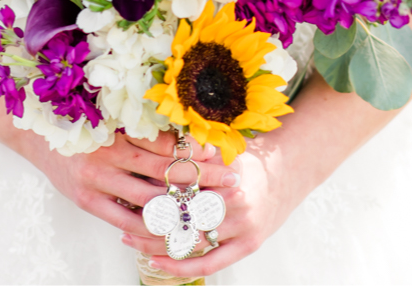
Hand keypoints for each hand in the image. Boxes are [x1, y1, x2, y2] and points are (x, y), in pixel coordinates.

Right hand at [25, 130, 231, 242]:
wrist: (40, 137)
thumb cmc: (88, 126)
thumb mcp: (118, 121)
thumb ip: (149, 132)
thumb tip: (194, 143)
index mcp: (122, 130)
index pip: (170, 144)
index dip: (199, 151)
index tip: (225, 155)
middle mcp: (110, 154)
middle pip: (166, 171)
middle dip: (204, 178)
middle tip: (233, 181)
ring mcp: (97, 180)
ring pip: (149, 200)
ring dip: (182, 207)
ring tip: (210, 210)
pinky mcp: (87, 201)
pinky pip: (125, 220)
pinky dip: (150, 227)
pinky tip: (172, 228)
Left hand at [125, 132, 306, 277]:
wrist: (288, 173)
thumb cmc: (246, 160)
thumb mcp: (223, 148)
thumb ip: (195, 150)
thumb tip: (159, 145)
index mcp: (228, 174)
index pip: (180, 189)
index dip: (151, 193)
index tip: (128, 193)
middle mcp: (237, 201)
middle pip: (181, 217)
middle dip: (148, 221)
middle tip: (122, 220)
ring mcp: (244, 226)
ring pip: (189, 242)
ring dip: (155, 244)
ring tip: (130, 240)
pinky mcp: (248, 245)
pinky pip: (209, 264)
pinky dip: (180, 266)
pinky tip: (156, 261)